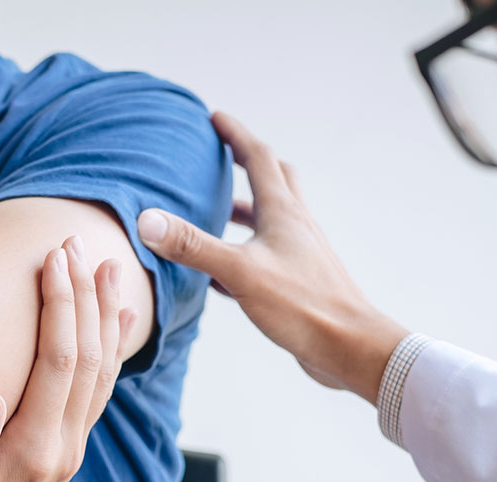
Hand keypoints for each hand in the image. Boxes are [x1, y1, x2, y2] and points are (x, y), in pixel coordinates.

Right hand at [0, 236, 135, 481]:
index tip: (52, 258)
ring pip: (102, 372)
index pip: (59, 363)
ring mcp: (69, 452)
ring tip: (107, 266)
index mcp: (32, 451)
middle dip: (84, 296)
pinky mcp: (65, 450)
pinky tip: (115, 318)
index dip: (59, 305)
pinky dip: (110, 348)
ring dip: (104, 315)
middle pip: (89, 359)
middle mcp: (61, 451)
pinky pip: (98, 391)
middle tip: (75, 243)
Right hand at [137, 112, 409, 402]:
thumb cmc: (303, 306)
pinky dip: (245, 251)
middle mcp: (295, 226)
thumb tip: (147, 220)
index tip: (214, 119)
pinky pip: (267, 255)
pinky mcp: (298, 282)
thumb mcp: (239, 272)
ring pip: (272, 219)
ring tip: (218, 211)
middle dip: (249, 163)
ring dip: (246, 209)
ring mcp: (299, 254)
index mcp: (283, 213)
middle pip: (275, 180)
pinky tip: (223, 273)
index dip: (235, 135)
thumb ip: (193, 246)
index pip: (258, 158)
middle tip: (225, 155)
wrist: (349, 347)